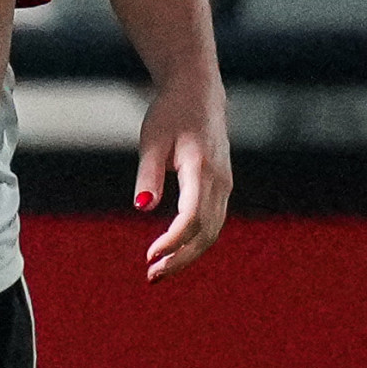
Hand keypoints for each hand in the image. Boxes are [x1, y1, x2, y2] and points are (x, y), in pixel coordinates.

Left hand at [135, 75, 231, 279]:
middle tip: (151, 275)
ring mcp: (224, 185)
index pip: (192, 217)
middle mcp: (219, 181)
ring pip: (212, 231)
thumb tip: (142, 207)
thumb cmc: (170, 113)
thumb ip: (148, 174)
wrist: (198, 92)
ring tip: (158, 270)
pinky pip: (212, 222)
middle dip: (180, 258)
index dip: (173, 241)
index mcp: (201, 168)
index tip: (150, 256)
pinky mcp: (221, 187)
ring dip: (187, 255)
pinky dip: (194, 241)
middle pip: (206, 232)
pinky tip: (172, 251)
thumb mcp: (151, 140)